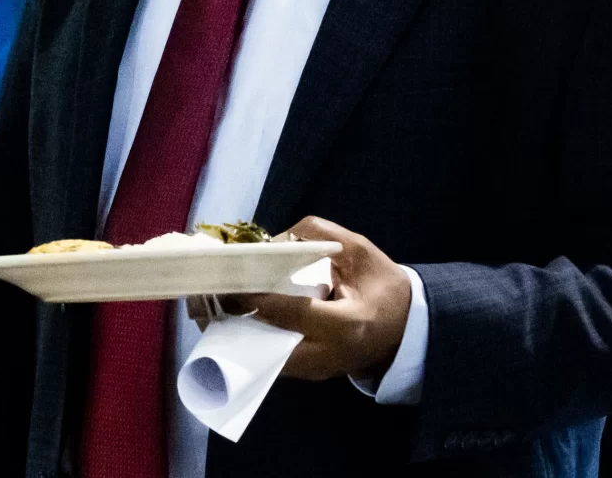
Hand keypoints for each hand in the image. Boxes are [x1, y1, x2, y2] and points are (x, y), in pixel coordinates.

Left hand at [210, 216, 411, 381]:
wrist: (407, 326)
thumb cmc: (381, 284)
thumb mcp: (356, 249)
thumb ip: (312, 237)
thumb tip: (266, 243)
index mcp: (348, 323)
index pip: (292, 312)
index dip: (256, 296)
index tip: (225, 278)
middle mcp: (330, 355)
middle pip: (269, 342)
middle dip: (234, 318)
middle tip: (204, 294)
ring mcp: (319, 371)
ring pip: (263, 357)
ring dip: (234, 332)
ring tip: (207, 305)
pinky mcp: (310, 375)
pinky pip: (271, 359)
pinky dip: (249, 339)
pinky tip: (230, 317)